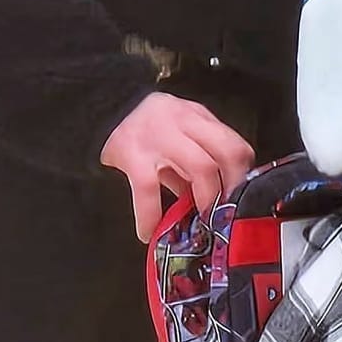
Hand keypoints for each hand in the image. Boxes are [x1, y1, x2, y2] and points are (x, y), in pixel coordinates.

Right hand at [101, 92, 254, 241]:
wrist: (98, 109)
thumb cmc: (145, 130)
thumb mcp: (177, 137)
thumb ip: (197, 161)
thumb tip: (218, 201)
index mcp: (197, 117)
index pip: (235, 143)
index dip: (243, 174)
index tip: (240, 198)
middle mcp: (183, 121)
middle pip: (227, 152)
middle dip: (232, 187)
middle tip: (226, 212)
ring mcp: (158, 136)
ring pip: (201, 166)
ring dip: (206, 199)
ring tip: (201, 221)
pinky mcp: (131, 154)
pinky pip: (148, 189)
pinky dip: (150, 215)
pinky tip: (148, 233)